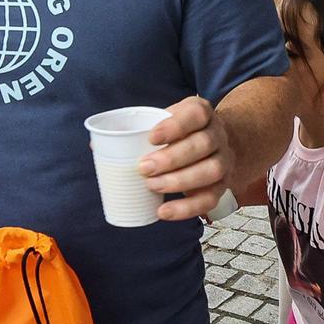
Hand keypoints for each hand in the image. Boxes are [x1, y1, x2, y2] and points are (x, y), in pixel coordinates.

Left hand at [141, 96, 237, 220]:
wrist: (210, 146)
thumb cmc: (178, 134)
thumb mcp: (163, 121)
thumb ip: (138, 130)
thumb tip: (100, 145)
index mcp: (202, 112)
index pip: (196, 114)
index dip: (175, 126)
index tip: (151, 138)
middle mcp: (218, 135)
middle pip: (203, 144)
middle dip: (172, 158)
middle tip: (144, 168)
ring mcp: (223, 160)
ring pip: (212, 170)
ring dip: (180, 181)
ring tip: (152, 186)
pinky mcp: (221, 186)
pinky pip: (210, 199)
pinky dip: (186, 208)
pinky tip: (163, 211)